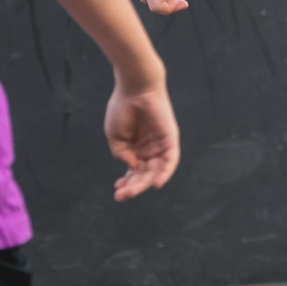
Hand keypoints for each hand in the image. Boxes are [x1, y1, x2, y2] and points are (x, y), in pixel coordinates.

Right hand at [104, 82, 178, 201]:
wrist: (134, 89)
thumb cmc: (122, 108)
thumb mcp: (115, 136)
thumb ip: (121, 154)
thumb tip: (132, 167)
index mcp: (136, 148)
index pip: (134, 171)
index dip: (127, 183)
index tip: (117, 192)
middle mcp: (150, 149)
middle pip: (144, 174)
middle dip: (133, 186)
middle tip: (121, 197)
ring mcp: (160, 145)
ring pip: (156, 170)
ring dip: (145, 183)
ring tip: (132, 192)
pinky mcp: (171, 140)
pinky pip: (171, 160)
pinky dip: (165, 172)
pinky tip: (157, 183)